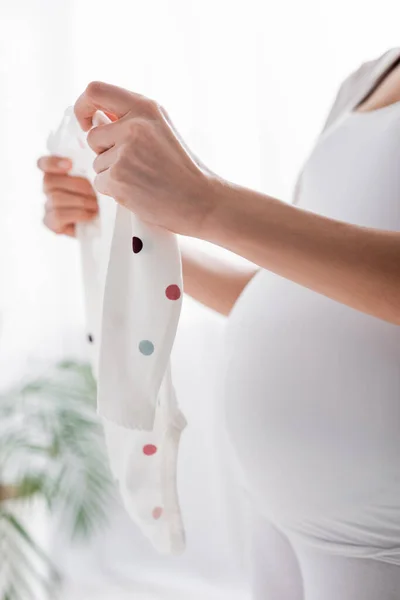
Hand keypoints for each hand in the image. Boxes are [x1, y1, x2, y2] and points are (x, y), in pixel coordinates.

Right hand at [37, 156, 97, 236]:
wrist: (102, 225)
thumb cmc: (99, 199)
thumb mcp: (95, 182)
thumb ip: (88, 170)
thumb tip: (87, 159)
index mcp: (56, 174)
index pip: (43, 163)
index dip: (52, 163)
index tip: (70, 164)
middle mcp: (48, 189)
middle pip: (49, 181)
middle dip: (76, 185)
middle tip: (95, 192)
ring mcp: (47, 206)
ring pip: (55, 198)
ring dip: (81, 201)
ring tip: (96, 205)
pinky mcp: (50, 222)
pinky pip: (58, 215)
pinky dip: (78, 214)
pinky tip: (90, 215)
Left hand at [74, 82, 216, 236]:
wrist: (201, 200)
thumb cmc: (183, 169)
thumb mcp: (162, 130)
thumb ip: (131, 119)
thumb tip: (93, 118)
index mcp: (146, 107)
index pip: (95, 91)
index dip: (83, 107)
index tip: (87, 123)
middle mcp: (134, 125)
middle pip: (93, 135)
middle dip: (104, 152)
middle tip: (133, 164)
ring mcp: (125, 151)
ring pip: (97, 162)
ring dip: (113, 174)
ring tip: (143, 179)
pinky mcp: (119, 177)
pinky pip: (100, 182)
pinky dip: (114, 190)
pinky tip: (138, 191)